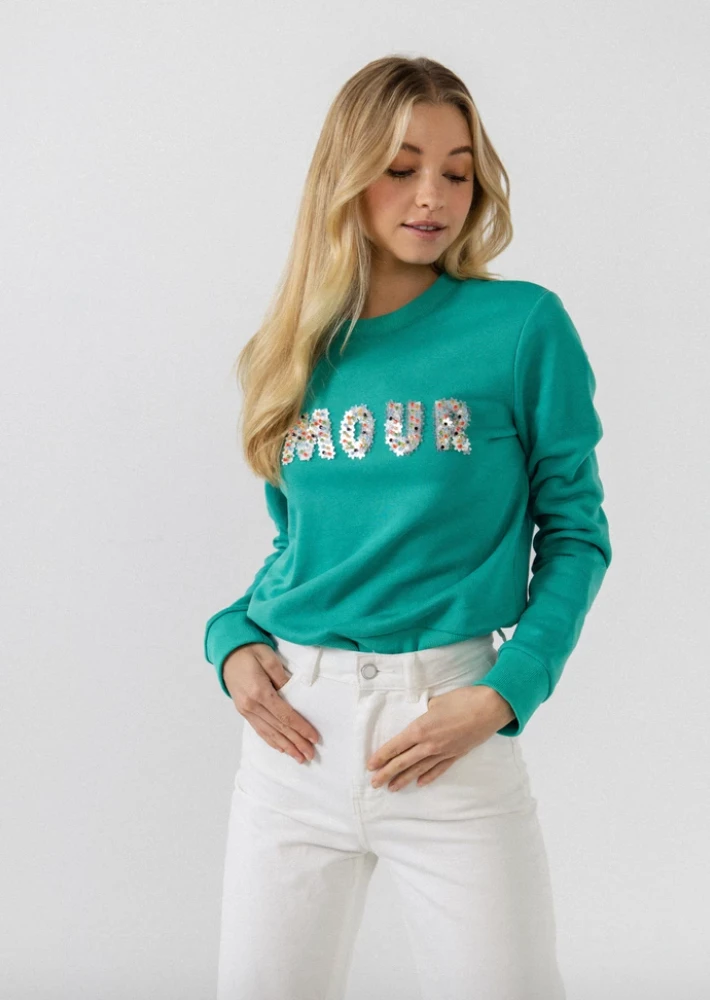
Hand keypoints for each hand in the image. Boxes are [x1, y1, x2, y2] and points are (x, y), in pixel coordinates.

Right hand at [223, 643, 319, 763]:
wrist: (228, 651)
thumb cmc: (250, 651)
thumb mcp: (269, 658)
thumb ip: (283, 678)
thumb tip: (295, 695)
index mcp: (260, 691)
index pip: (285, 715)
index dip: (300, 728)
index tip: (314, 738)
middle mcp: (251, 705)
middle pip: (278, 728)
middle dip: (296, 742)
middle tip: (310, 754)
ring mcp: (245, 709)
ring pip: (268, 733)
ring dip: (285, 746)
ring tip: (299, 757)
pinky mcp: (243, 710)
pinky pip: (259, 729)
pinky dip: (271, 741)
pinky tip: (281, 748)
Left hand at [366, 685, 514, 790]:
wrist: (489, 708)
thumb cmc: (462, 700)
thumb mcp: (436, 701)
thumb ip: (425, 713)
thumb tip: (423, 717)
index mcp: (420, 729)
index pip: (396, 746)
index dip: (382, 756)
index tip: (370, 765)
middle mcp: (429, 744)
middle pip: (403, 761)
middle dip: (387, 773)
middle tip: (374, 783)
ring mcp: (443, 752)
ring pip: (419, 769)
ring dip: (404, 779)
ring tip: (392, 788)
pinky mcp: (456, 755)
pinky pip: (439, 769)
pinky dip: (428, 777)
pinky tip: (420, 783)